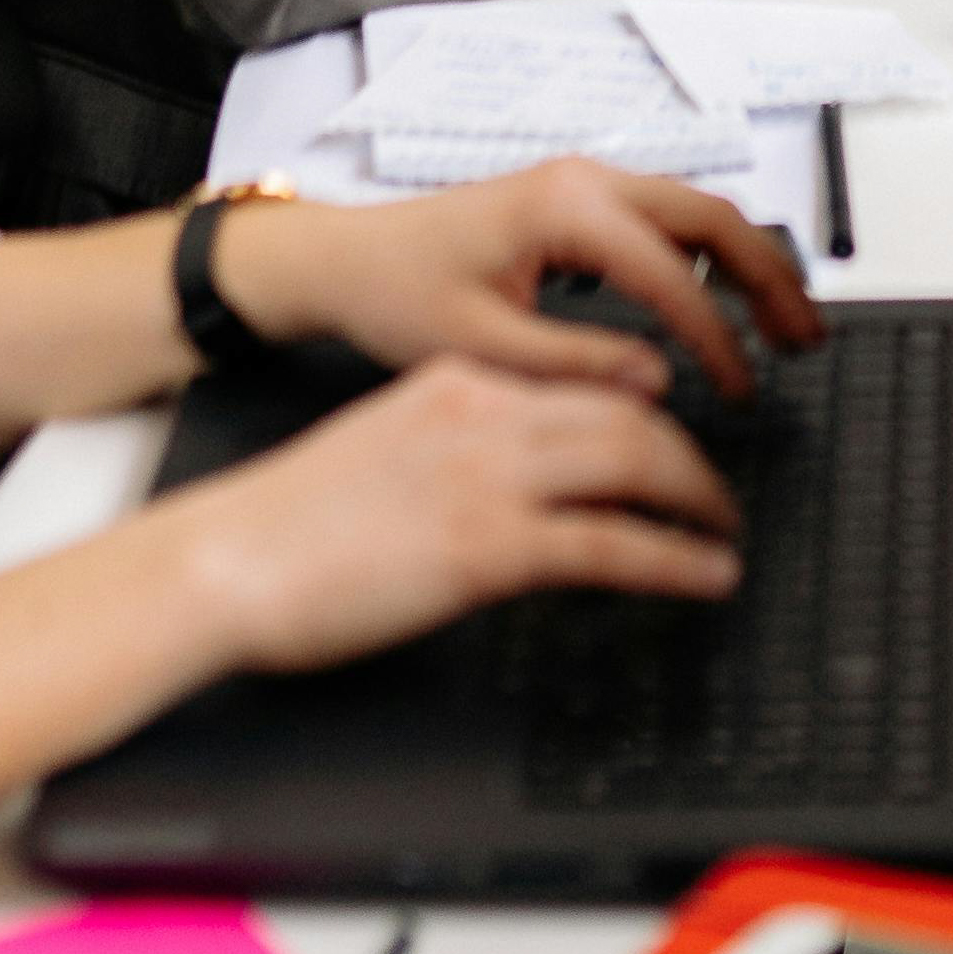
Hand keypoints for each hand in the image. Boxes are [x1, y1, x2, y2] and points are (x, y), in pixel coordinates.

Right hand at [178, 354, 744, 669]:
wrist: (226, 559)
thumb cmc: (285, 523)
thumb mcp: (388, 451)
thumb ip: (460, 450)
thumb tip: (524, 484)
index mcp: (458, 380)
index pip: (581, 379)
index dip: (644, 411)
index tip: (673, 441)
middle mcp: (485, 412)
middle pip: (628, 412)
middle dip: (690, 453)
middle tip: (721, 490)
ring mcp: (491, 476)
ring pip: (638, 462)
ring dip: (700, 498)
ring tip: (726, 529)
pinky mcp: (489, 546)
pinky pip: (615, 544)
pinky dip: (677, 558)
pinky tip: (706, 574)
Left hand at [218, 162, 818, 402]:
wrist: (347, 258)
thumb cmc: (398, 295)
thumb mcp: (479, 348)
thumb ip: (573, 364)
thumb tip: (656, 383)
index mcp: (565, 209)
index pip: (671, 273)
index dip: (716, 337)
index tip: (739, 391)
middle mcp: (587, 180)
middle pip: (713, 218)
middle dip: (770, 280)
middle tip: (806, 343)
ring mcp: (587, 183)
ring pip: (700, 212)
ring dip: (751, 264)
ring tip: (790, 326)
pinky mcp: (581, 200)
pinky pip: (670, 217)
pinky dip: (713, 256)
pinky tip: (729, 302)